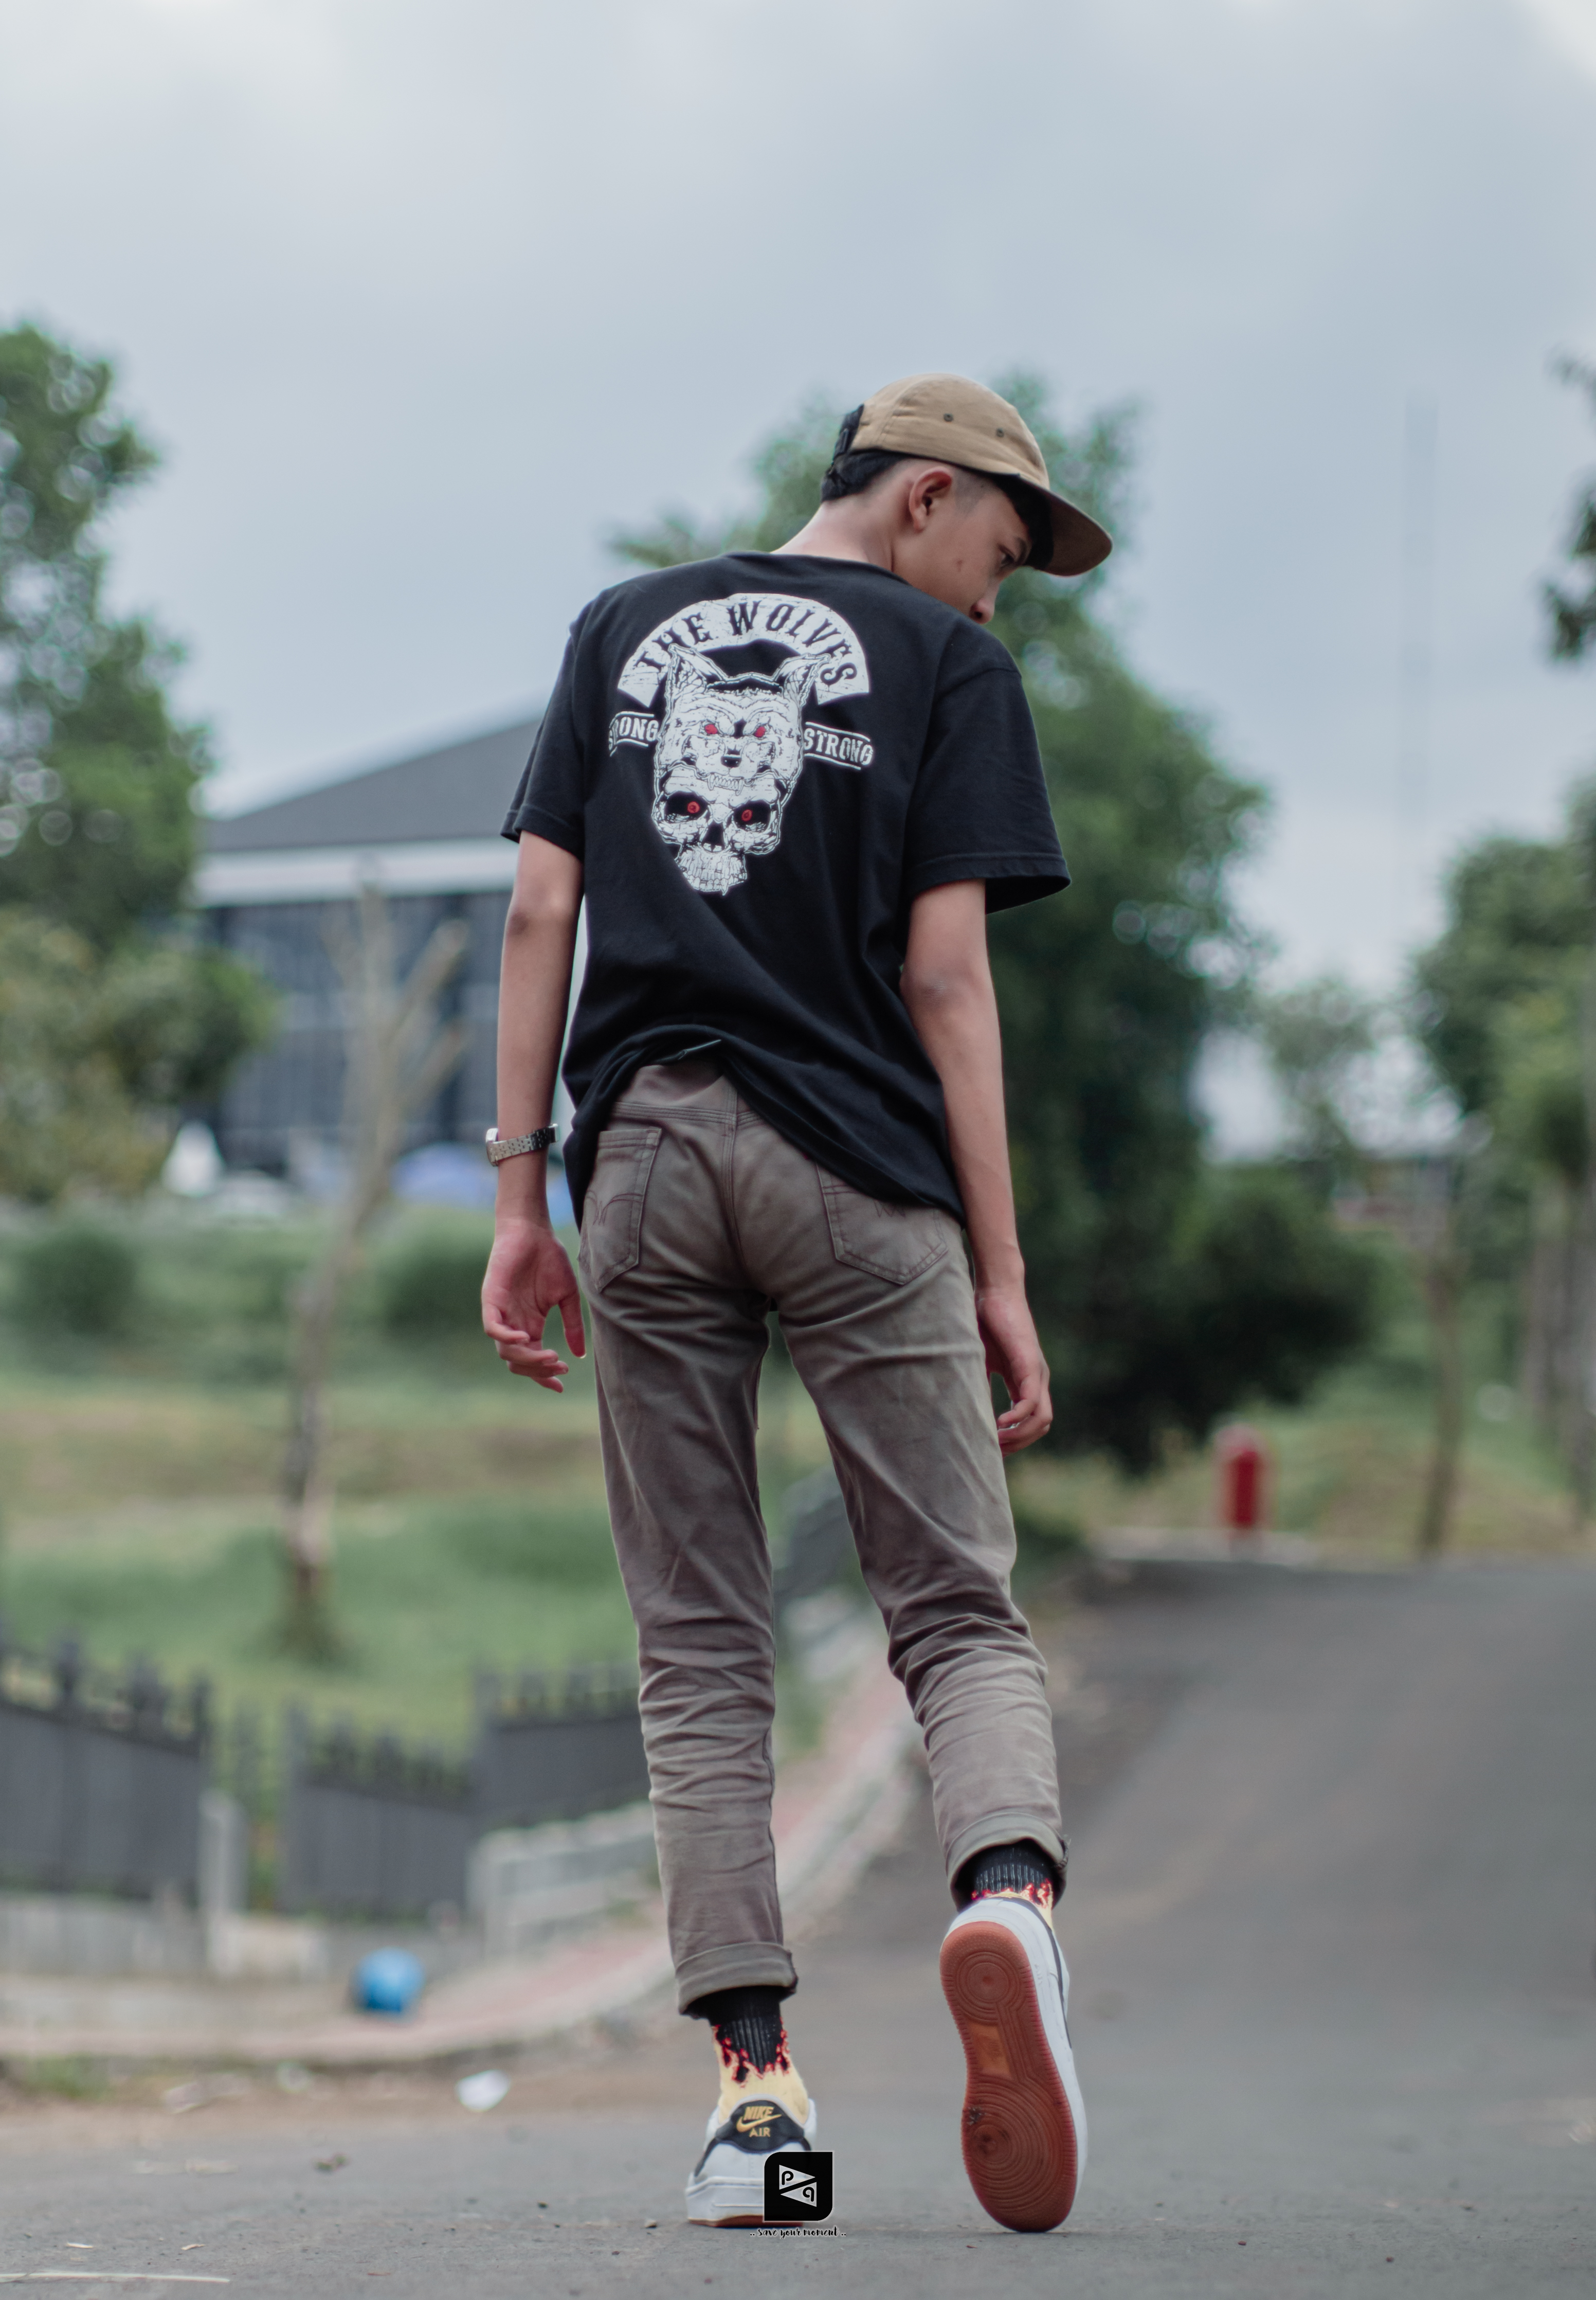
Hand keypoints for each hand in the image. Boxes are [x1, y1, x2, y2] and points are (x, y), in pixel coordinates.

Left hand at [481, 1220, 585, 1388]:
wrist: (533, 1230)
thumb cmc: (549, 1259)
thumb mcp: (566, 1296)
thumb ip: (572, 1325)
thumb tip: (580, 1354)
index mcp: (530, 1325)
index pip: (531, 1361)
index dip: (544, 1377)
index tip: (561, 1386)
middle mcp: (513, 1324)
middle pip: (517, 1363)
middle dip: (538, 1371)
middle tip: (559, 1366)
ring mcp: (501, 1313)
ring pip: (505, 1351)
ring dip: (528, 1359)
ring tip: (550, 1355)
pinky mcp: (491, 1299)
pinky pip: (492, 1328)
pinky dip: (506, 1339)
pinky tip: (525, 1339)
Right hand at [975, 1280, 1052, 1452]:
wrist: (994, 1291)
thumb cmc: (984, 1321)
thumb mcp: (978, 1360)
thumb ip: (977, 1383)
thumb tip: (964, 1410)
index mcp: (1026, 1381)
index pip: (1031, 1421)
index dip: (1016, 1439)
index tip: (993, 1450)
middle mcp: (1037, 1380)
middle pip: (1041, 1426)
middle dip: (1019, 1443)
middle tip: (993, 1451)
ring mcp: (1037, 1372)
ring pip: (1041, 1419)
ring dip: (1020, 1436)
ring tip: (995, 1440)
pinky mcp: (1030, 1364)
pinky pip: (1031, 1401)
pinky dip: (1017, 1417)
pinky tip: (999, 1422)